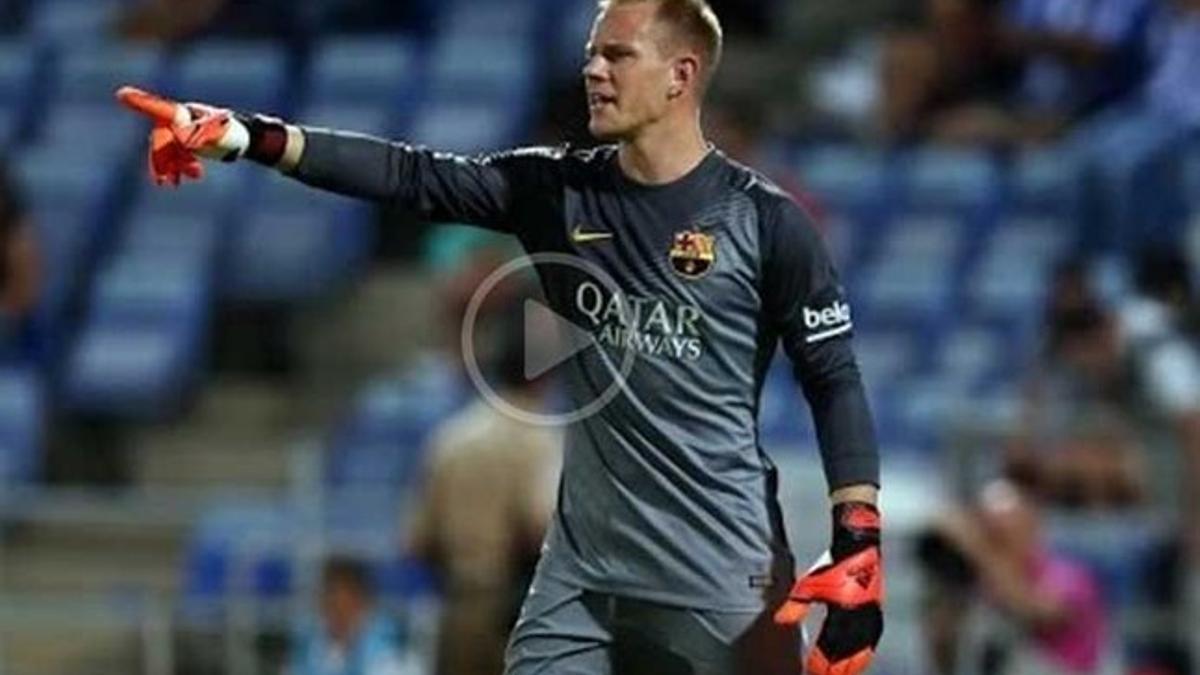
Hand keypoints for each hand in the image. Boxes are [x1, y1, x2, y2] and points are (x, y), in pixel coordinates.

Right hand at [115, 85, 248, 185]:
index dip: (141, 103)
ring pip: (166, 148)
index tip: (122, 94)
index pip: (161, 109)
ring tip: (175, 184)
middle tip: (165, 182)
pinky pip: (173, 153)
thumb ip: (200, 134)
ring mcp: (182, 129)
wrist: (244, 140)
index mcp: (186, 114)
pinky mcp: (186, 140)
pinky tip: (180, 180)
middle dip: (161, 159)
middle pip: (161, 137)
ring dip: (168, 166)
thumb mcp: (218, 136)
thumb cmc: (232, 135)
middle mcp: (181, 119)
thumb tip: (180, 138)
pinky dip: (174, 167)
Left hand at [775, 502, 883, 674]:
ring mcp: (870, 617)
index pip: (830, 649)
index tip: (810, 672)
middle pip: (846, 656)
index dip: (821, 664)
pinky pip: (870, 643)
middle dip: (834, 670)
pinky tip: (858, 662)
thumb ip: (796, 606)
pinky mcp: (875, 614)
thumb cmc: (833, 564)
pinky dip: (863, 655)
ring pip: (861, 652)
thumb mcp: (810, 584)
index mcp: (842, 612)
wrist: (859, 547)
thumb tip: (780, 621)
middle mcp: (859, 618)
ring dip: (850, 666)